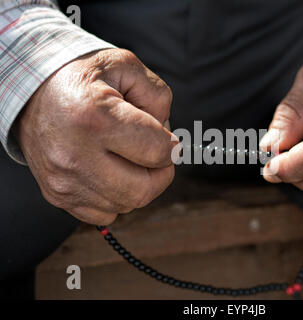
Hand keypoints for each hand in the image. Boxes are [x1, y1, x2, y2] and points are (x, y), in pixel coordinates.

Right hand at [16, 48, 177, 224]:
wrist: (32, 92)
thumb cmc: (81, 77)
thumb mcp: (126, 66)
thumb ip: (158, 97)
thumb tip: (168, 138)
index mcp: (95, 115)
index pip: (157, 151)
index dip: (171, 145)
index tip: (165, 137)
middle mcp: (75, 153)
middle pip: (143, 189)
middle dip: (160, 172)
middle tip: (154, 153)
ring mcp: (64, 180)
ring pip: (126, 204)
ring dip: (139, 184)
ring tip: (126, 156)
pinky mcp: (58, 195)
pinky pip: (105, 213)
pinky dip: (117, 196)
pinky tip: (109, 170)